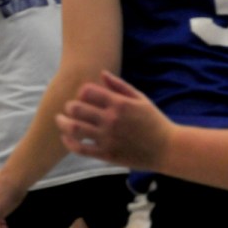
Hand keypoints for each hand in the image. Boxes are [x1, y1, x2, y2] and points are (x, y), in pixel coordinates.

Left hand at [55, 71, 173, 170]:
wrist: (168, 149)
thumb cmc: (154, 121)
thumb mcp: (140, 98)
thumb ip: (119, 85)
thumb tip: (101, 73)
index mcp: (119, 104)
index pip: (87, 91)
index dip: (81, 92)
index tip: (83, 96)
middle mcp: (111, 120)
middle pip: (77, 108)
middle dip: (69, 106)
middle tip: (69, 108)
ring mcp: (108, 138)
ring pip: (74, 128)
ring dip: (62, 123)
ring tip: (60, 120)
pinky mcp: (107, 154)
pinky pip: (81, 149)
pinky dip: (69, 142)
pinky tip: (66, 137)